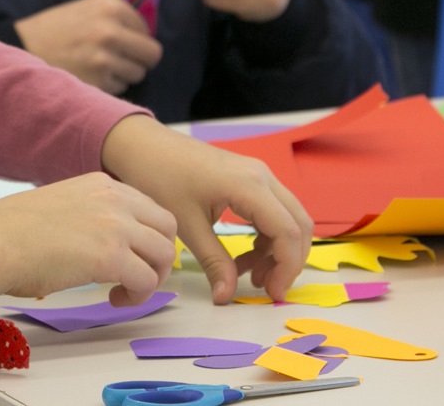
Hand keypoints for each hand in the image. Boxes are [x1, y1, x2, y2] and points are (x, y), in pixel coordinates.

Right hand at [0, 171, 177, 306]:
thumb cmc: (12, 232)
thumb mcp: (62, 204)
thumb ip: (90, 213)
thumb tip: (99, 240)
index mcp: (100, 183)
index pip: (149, 207)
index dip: (146, 236)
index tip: (132, 255)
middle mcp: (114, 199)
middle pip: (167, 227)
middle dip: (159, 256)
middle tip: (137, 276)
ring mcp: (116, 226)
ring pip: (163, 254)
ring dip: (151, 278)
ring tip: (124, 292)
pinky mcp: (112, 257)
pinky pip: (147, 281)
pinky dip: (137, 296)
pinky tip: (115, 299)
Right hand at [15, 0, 162, 93]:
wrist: (24, 48)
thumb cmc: (60, 25)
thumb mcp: (92, 2)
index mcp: (112, 5)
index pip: (148, 29)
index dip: (135, 36)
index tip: (118, 35)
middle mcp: (111, 30)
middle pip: (152, 55)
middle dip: (138, 57)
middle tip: (118, 55)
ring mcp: (105, 57)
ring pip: (138, 73)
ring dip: (123, 72)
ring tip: (99, 63)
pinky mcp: (98, 81)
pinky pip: (121, 87)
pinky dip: (109, 84)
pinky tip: (90, 73)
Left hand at [99, 114, 312, 303]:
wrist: (145, 146)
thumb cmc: (161, 178)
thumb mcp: (186, 225)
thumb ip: (213, 262)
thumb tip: (226, 297)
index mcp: (249, 185)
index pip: (288, 232)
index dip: (287, 267)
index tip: (272, 294)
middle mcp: (262, 176)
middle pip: (299, 224)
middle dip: (289, 261)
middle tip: (267, 288)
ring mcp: (258, 175)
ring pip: (289, 218)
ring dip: (277, 250)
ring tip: (250, 275)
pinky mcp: (250, 179)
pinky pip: (274, 212)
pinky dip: (267, 238)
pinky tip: (245, 257)